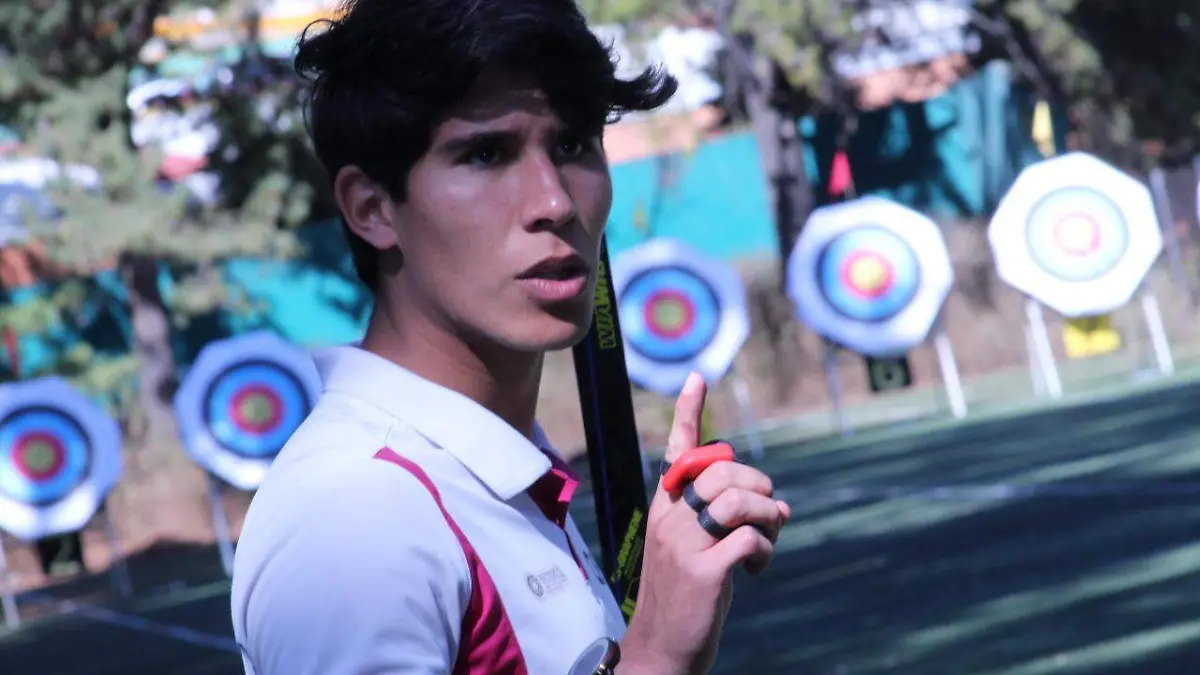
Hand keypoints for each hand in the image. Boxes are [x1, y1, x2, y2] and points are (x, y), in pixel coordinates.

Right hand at [620, 372, 790, 674]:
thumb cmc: (686, 598)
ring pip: (739, 500)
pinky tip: (757, 571)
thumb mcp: (697, 551)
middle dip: (760, 488)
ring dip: (768, 518)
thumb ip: (730, 523)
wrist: (662, 651)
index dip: (689, 413)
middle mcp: (669, 519)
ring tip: (767, 541)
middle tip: (770, 517)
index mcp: (665, 509)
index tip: (697, 378)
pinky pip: (750, 540)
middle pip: (724, 472)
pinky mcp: (704, 572)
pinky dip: (765, 552)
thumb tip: (783, 504)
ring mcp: (683, 545)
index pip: (676, 452)